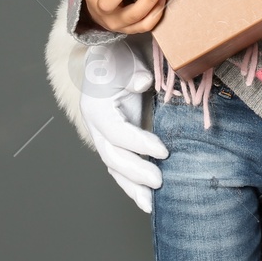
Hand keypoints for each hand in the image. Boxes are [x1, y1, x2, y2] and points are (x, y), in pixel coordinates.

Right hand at [76, 36, 167, 212]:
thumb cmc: (118, 57)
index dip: (139, 143)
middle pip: (112, 156)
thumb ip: (134, 73)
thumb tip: (142, 82)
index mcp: (97, 108)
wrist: (110, 55)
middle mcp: (96, 126)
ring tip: (151, 206)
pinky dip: (131, 182)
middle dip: (135, 173)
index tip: (164, 150)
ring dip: (132, 187)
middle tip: (159, 182)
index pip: (117, 132)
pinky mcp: (115, 140)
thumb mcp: (126, 60)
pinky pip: (120, 166)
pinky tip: (145, 197)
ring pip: (115, 167)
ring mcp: (104, 135)